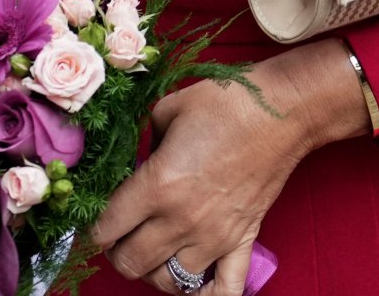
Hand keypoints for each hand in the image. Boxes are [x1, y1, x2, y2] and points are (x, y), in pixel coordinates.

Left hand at [93, 40, 370, 292]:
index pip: (109, 228)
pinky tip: (192, 284)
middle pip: (131, 263)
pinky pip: (223, 292)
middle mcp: (181, 220)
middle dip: (118, 252)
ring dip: (153, 270)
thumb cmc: (226, 101)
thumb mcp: (168, 109)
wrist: (282, 110)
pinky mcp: (242, 242)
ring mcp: (214, 237)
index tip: (99, 220)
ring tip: (153, 250)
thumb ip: (145, 141)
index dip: (97, 228)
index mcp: (158, 184)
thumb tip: (140, 160)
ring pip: (168, 282)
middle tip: (121, 235)